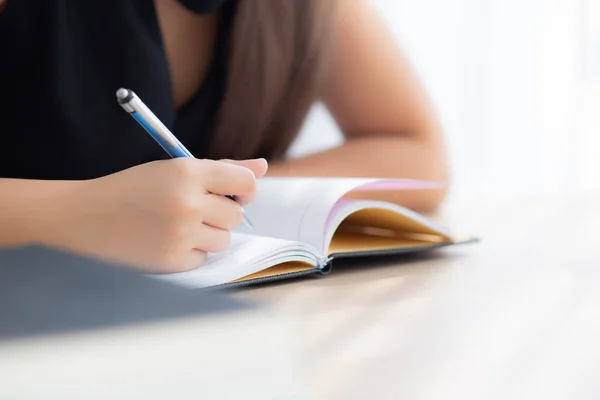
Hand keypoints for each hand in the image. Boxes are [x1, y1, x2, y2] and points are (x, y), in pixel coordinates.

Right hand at [45, 158, 267, 272]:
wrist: (84, 216)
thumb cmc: (132, 189)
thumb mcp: (173, 169)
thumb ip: (222, 169)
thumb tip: (262, 167)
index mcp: (188, 172)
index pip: (245, 181)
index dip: (245, 188)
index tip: (236, 192)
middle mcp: (188, 202)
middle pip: (236, 215)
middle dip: (221, 213)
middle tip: (191, 209)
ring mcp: (181, 234)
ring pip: (224, 239)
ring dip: (208, 234)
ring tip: (177, 226)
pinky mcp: (173, 261)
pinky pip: (204, 258)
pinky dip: (191, 252)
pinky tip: (166, 241)